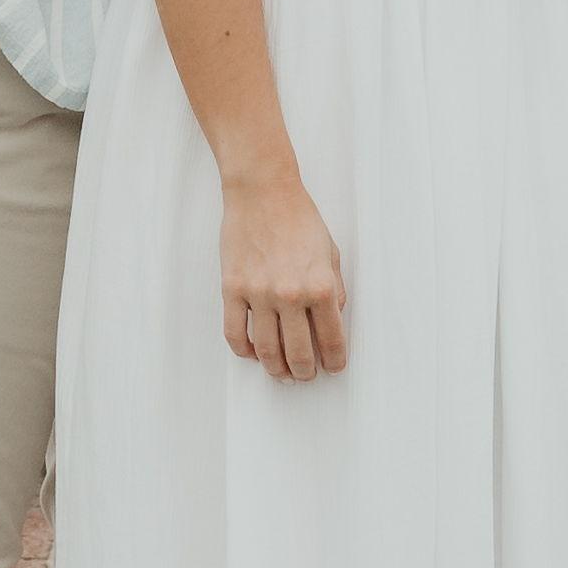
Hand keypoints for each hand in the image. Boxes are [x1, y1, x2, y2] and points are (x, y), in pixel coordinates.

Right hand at [220, 163, 347, 380]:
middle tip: (306, 375)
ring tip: (282, 372)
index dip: (334, 361)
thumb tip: (334, 319)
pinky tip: (253, 353)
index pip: (332, 340)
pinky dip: (244, 350)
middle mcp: (291, 294)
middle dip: (305, 372)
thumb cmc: (298, 218)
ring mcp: (259, 293)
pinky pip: (235, 332)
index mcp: (321, 286)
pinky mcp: (233, 288)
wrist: (263, 191)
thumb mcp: (330, 253)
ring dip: (276, 368)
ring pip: (267, 350)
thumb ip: (335, 289)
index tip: (333, 367)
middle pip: (299, 353)